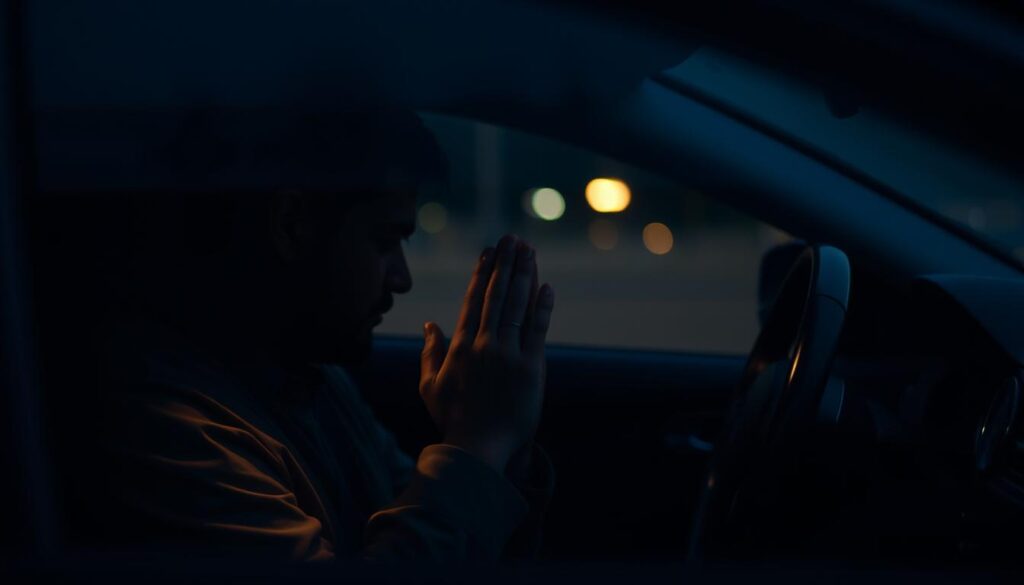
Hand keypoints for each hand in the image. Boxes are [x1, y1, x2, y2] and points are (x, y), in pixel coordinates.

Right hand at [419, 234, 554, 473]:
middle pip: (497, 295)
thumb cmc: (452, 420)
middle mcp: (483, 344)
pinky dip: (542, 306)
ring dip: (524, 275)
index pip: (472, 300)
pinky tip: (546, 286)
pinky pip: (537, 329)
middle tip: (512, 239)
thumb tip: (429, 324)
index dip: (482, 273)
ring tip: (529, 251)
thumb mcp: (429, 386)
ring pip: (517, 305)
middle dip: (506, 263)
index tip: (489, 252)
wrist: (478, 448)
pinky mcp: (530, 367)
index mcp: (460, 346)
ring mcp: (507, 354)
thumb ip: (429, 352)